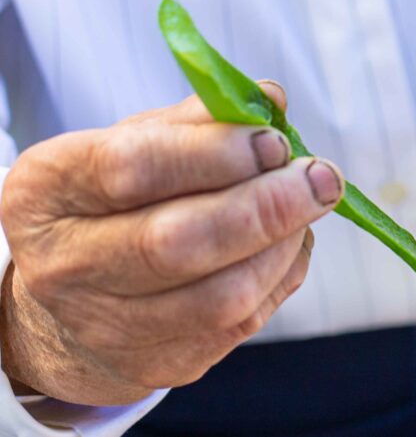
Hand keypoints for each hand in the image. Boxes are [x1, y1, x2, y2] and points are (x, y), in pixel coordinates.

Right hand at [0, 84, 343, 404]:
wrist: (70, 301)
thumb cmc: (114, 201)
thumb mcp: (135, 142)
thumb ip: (203, 117)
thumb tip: (271, 99)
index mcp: (47, 190)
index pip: (130, 167)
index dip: (214, 153)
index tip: (273, 140)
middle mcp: (65, 265)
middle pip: (177, 243)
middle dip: (266, 205)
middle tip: (320, 177)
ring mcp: (108, 326)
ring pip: (222, 295)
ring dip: (284, 243)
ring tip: (309, 204)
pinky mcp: (158, 365)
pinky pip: (244, 321)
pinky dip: (282, 273)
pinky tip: (288, 241)